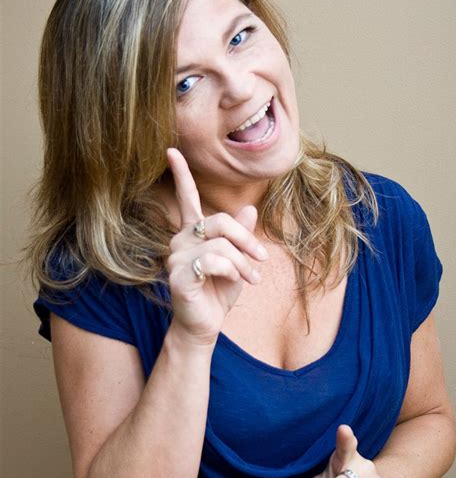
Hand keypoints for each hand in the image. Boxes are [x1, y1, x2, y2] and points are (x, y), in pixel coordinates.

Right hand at [165, 148, 268, 344]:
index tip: (171, 150)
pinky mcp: (178, 276)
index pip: (186, 199)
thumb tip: (250, 209)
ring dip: (243, 263)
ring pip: (221, 244)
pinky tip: (234, 283)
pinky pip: (211, 261)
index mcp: (193, 234)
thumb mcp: (237, 262)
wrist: (204, 326)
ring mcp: (176, 258)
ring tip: (251, 279)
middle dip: (247, 239)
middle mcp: (180, 241)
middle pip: (220, 221)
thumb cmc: (218, 294)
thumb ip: (240, 236)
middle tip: (262, 258)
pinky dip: (231, 272)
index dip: (180, 175)